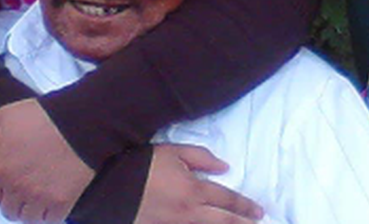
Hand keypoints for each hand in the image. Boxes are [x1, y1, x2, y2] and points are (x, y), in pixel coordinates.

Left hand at [0, 99, 93, 222]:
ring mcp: (38, 197)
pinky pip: (49, 220)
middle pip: (8, 210)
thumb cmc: (43, 116)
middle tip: (26, 189)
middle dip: (14, 201)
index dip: (0, 190)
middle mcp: (16, 187)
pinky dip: (49, 214)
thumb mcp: (6, 114)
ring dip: (31, 210)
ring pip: (27, 218)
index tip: (10, 182)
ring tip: (39, 197)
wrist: (80, 122)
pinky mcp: (60, 203)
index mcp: (0, 168)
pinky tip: (53, 202)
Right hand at [135, 143, 262, 223]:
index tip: (258, 211)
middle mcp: (189, 214)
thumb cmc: (142, 165)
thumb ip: (201, 158)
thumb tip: (224, 167)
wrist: (110, 187)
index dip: (245, 206)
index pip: (227, 200)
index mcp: (193, 191)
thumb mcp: (172, 152)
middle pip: (224, 222)